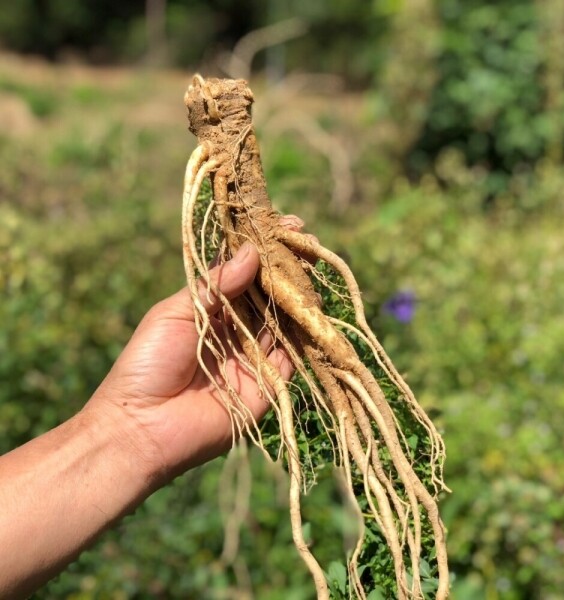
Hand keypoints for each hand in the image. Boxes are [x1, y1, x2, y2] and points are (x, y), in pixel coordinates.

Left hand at [87, 241, 293, 482]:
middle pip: (268, 293)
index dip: (262, 249)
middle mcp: (237, 329)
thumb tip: (251, 251)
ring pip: (284, 319)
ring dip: (299, 294)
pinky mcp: (269, 382)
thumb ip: (215, 286)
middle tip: (304, 241)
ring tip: (312, 266)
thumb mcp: (176, 314)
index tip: (283, 225)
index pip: (243, 272)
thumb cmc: (148, 364)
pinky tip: (313, 306)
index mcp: (211, 309)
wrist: (143, 427)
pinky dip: (305, 332)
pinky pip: (293, 354)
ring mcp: (254, 355)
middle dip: (287, 267)